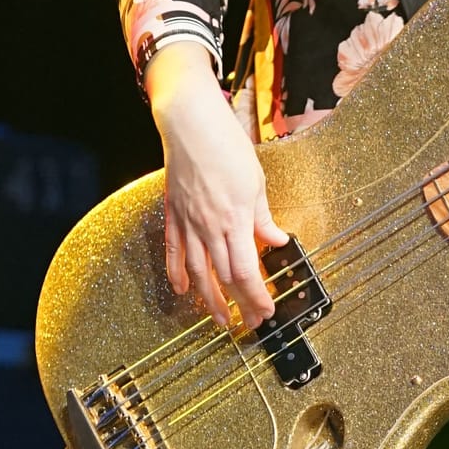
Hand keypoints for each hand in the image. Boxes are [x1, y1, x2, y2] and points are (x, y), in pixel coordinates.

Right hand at [146, 43, 288, 326]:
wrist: (190, 125)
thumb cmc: (226, 146)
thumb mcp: (255, 182)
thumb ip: (263, 217)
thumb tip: (276, 240)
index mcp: (235, 219)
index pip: (246, 270)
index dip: (256, 295)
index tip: (267, 311)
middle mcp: (210, 226)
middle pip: (224, 277)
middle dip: (239, 304)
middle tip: (249, 323)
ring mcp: (188, 222)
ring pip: (198, 272)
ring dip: (209, 299)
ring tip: (218, 319)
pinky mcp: (173, 214)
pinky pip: (174, 251)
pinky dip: (176, 273)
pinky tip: (182, 290)